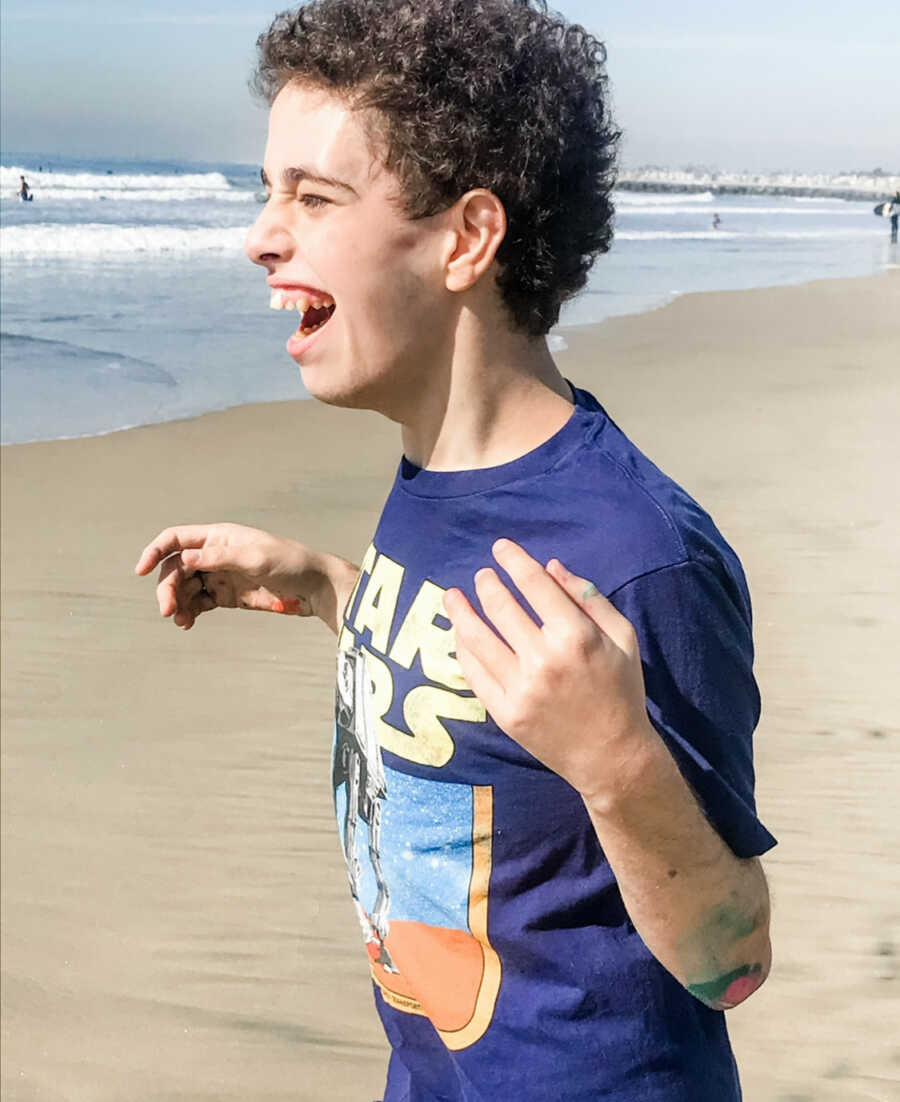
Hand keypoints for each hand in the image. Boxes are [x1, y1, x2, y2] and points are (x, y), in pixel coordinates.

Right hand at [134, 523, 325, 629]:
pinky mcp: (227, 596)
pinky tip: (188, 623)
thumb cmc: (289, 563)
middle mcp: (214, 554)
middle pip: (176, 569)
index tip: (140, 571)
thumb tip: (186, 557)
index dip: (155, 552)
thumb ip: (220, 557)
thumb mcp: (255, 558)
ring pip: (185, 588)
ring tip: (181, 621)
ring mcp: (220, 575)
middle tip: (168, 610)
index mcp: (218, 536)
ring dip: (177, 603)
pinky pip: (199, 603)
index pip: (176, 539)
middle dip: (167, 588)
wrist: (314, 587)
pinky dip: (190, 612)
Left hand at [442, 539, 653, 799]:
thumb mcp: (622, 638)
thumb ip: (588, 598)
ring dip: (461, 612)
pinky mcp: (506, 714)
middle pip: (501, 607)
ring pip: (477, 639)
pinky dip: (463, 649)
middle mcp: (545, 660)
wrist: (612, 756)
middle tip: (481, 574)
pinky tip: (460, 635)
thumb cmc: (621, 690)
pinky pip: (474, 674)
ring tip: (453, 596)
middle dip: (486, 583)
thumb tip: (551, 567)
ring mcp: (521, 689)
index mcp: (576, 636)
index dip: (514, 561)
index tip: (500, 548)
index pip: (534, 585)